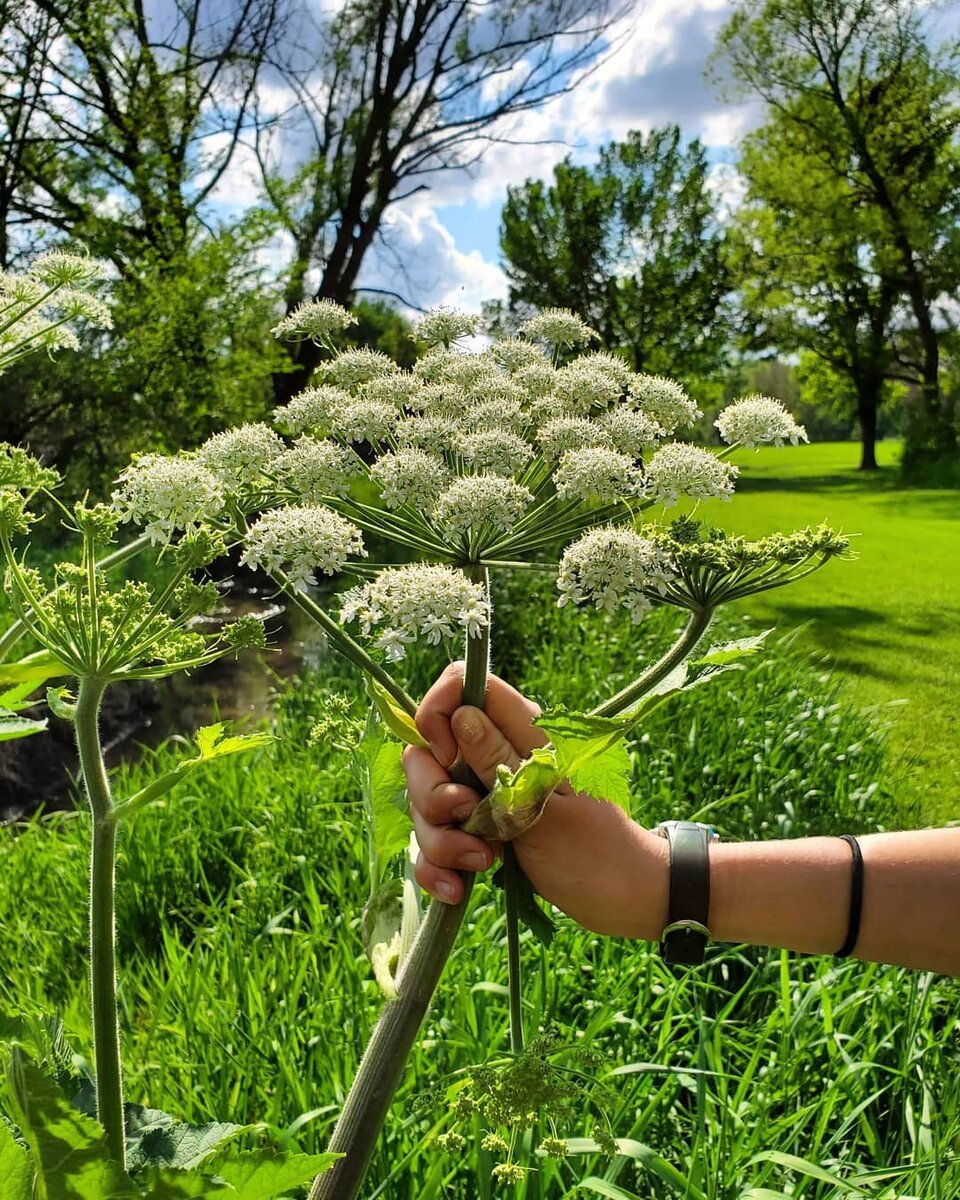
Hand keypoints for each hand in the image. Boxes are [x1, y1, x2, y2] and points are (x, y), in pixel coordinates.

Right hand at [404, 663, 669, 938]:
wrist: (620, 899)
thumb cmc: (594, 850)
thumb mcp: (543, 807)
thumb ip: (498, 761)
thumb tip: (461, 715)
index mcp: (521, 732)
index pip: (462, 685)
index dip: (438, 713)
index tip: (446, 757)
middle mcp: (496, 756)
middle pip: (429, 751)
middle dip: (433, 793)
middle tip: (467, 819)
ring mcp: (484, 795)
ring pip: (428, 800)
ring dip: (440, 839)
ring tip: (480, 862)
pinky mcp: (478, 831)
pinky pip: (436, 840)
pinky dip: (438, 866)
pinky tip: (457, 888)